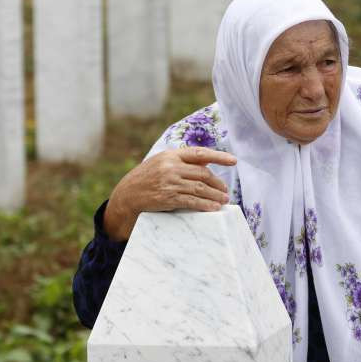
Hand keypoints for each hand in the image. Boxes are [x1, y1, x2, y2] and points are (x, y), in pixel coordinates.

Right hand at [103, 147, 237, 240]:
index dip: (219, 156)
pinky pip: (192, 201)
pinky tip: (214, 208)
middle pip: (203, 174)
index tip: (233, 160)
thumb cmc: (147, 178)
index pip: (200, 153)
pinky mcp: (168, 197)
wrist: (127, 195)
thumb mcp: (161, 163)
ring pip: (200, 188)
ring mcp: (170, 182)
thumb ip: (182, 162)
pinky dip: (206, 204)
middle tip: (226, 191)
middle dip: (218, 183)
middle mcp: (171, 167)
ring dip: (216, 195)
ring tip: (224, 200)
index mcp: (171, 155)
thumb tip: (207, 164)